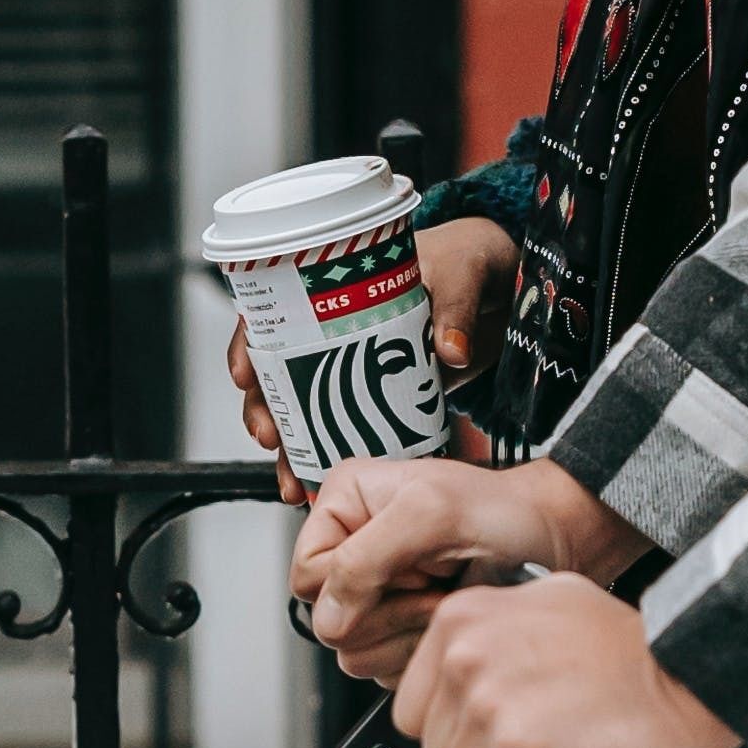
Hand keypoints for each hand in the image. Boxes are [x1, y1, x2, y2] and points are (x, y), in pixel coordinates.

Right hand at [226, 221, 520, 477]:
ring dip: (292, 449)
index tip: (244, 375)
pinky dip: (332, 460)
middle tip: (269, 436)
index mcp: (337, 289)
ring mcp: (357, 371)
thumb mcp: (464, 269)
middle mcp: (335, 333)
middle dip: (265, 409)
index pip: (272, 312)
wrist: (503, 288)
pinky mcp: (384, 401)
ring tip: (291, 481)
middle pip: (278, 372)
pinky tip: (320, 487)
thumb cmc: (469, 260)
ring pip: (305, 411)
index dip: (249, 344)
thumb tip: (449, 350)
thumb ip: (457, 307)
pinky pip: (347, 432)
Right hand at [294, 446, 637, 676]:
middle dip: (389, 611)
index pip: (306, 575)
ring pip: (355, 651)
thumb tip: (328, 617)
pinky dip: (420, 651)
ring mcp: (375, 594)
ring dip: (408, 633)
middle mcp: (352, 550)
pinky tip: (448, 618)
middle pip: (328, 620)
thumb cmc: (505, 511)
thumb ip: (366, 559)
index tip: (406, 566)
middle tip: (434, 584)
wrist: (553, 541)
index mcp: (344, 507)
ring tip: (445, 598)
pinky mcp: (398, 629)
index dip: (352, 584)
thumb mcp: (431, 514)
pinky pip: (384, 668)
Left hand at [391, 572, 737, 747]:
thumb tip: (460, 667)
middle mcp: (467, 653)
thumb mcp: (551, 607)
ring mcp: (490, 702)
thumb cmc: (638, 652)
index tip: (500, 734)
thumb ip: (495, 633)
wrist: (698, 677)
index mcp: (464, 617)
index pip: (412, 709)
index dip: (457, 735)